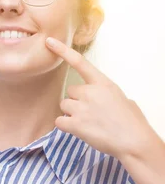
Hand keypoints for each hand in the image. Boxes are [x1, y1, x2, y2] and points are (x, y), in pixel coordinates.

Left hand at [45, 37, 155, 158]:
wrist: (134, 142)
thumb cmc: (132, 122)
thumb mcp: (123, 99)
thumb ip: (106, 94)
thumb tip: (100, 98)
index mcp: (103, 84)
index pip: (80, 62)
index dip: (62, 50)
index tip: (49, 41)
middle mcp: (90, 92)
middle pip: (70, 91)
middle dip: (77, 101)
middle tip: (92, 113)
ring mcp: (81, 108)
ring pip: (64, 105)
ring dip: (71, 113)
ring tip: (88, 122)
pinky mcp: (75, 124)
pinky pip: (59, 121)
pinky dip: (66, 126)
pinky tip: (80, 130)